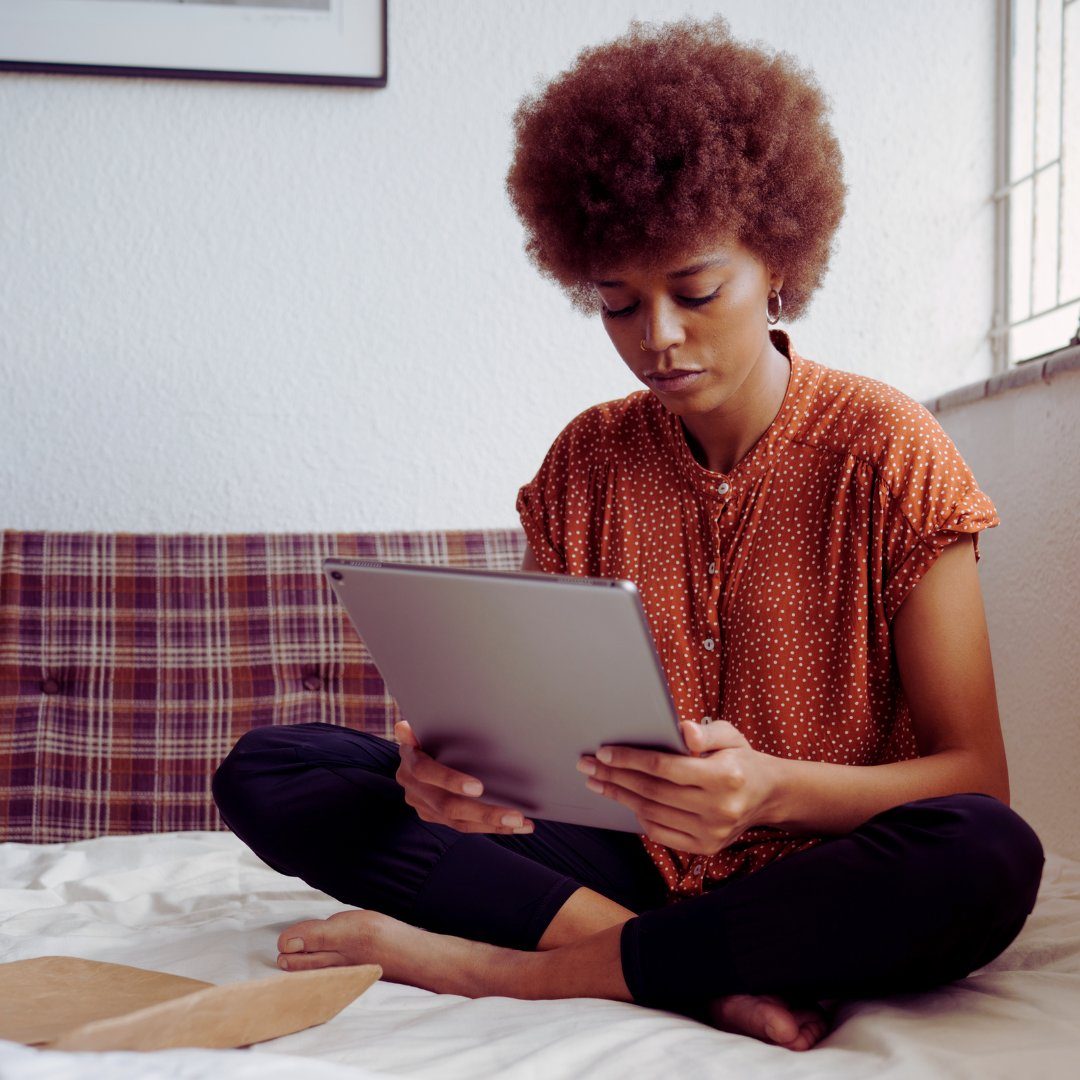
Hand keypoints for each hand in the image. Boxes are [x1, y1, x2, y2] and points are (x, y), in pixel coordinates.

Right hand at [393, 720, 534, 834]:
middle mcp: (413, 788)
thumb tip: (404, 728)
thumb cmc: (430, 732)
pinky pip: (464, 827)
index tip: (479, 788)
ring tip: (522, 823)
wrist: (414, 753)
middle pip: (448, 805)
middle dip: (484, 812)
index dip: (450, 780)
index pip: (426, 772)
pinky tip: (517, 826)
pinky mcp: (434, 817)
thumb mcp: (424, 724)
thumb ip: (420, 726)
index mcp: (409, 760)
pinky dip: (491, 827)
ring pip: (458, 822)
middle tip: (515, 815)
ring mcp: (423, 806)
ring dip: (493, 824)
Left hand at [576, 720, 778, 854]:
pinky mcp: (705, 848)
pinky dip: (639, 816)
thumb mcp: (730, 736)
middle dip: (614, 776)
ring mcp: (712, 833)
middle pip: (652, 791)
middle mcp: (718, 809)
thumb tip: (683, 730)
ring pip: (652, 813)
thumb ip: (706, 732)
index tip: (604, 752)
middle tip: (587, 765)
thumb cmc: (740, 759)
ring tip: (597, 781)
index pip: (665, 768)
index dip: (630, 759)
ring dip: (619, 796)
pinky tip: (625, 799)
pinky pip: (660, 832)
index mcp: (724, 777)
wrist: (768, 796)